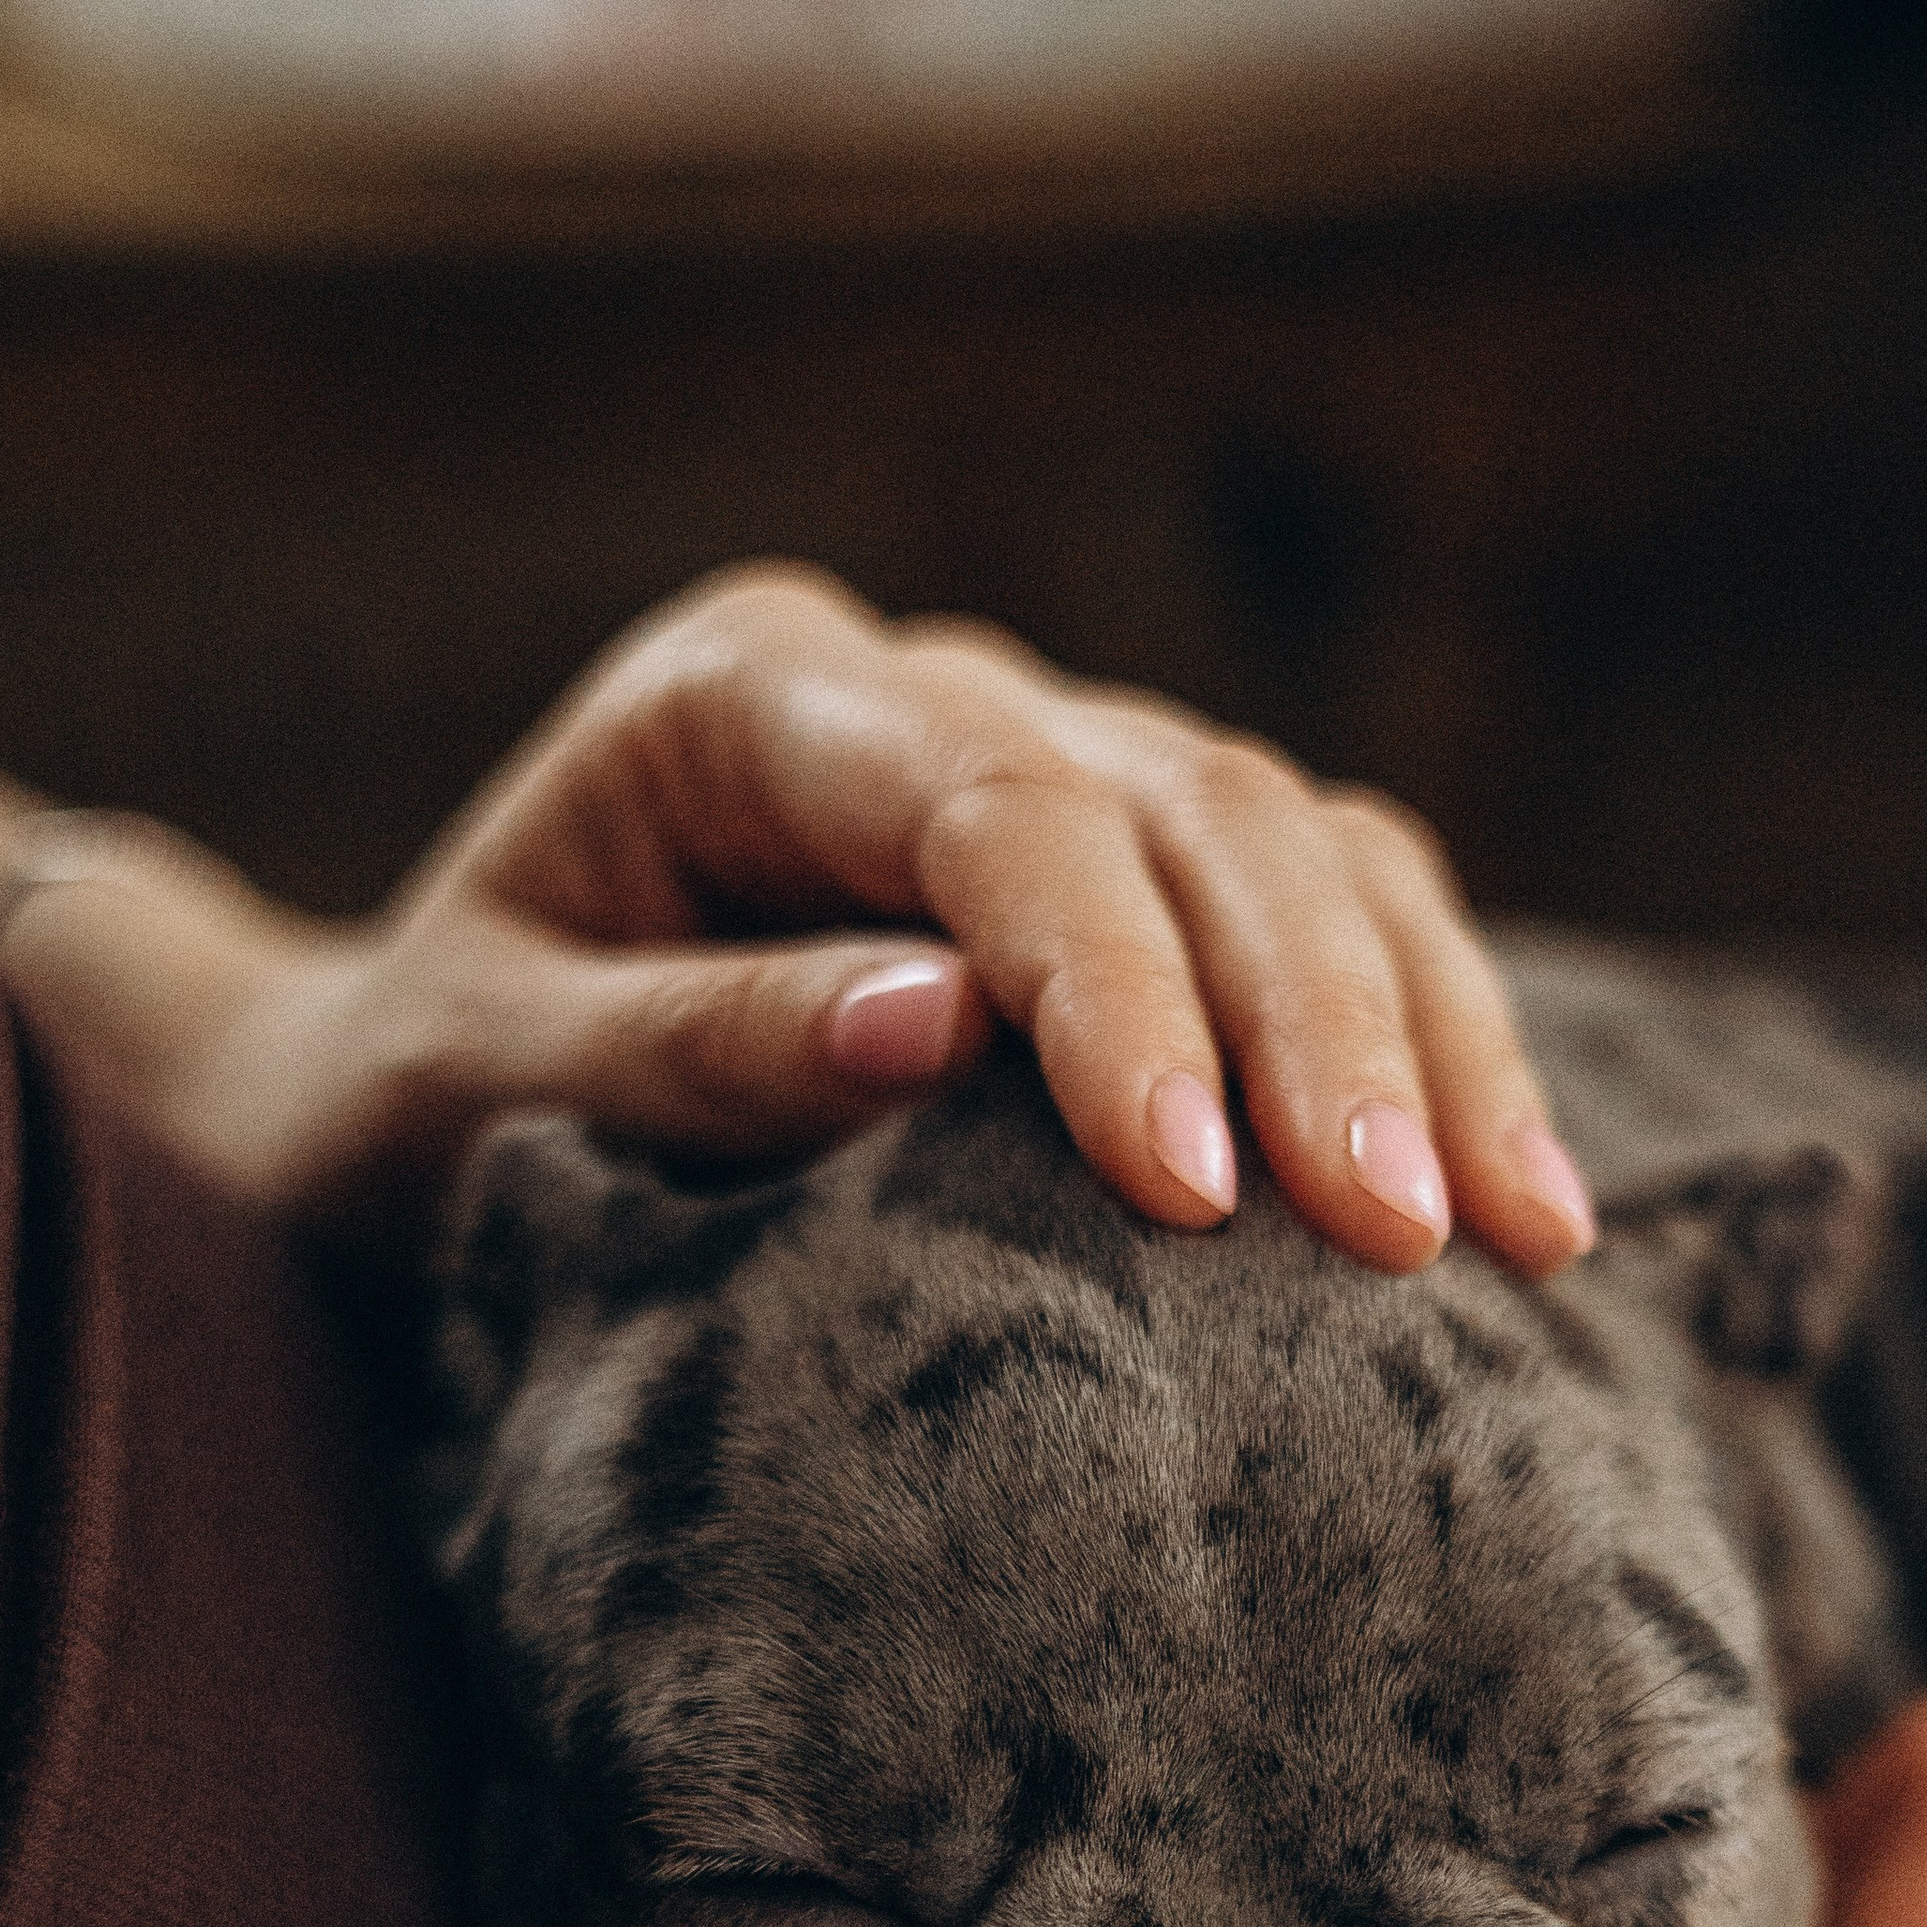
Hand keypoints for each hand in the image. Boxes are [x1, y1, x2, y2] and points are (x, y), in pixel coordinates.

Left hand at [0, 568, 1592, 1275]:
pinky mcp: (1123, 868)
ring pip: (1297, 837)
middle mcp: (917, 689)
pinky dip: (1428, 1027)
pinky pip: (1322, 901)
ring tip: (1521, 1233)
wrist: (405, 1098)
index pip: (994, 810)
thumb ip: (691, 1047)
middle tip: (1408, 1236)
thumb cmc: (416, 1107)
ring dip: (1425, 1030)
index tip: (1200, 1192)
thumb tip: (942, 1026)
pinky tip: (1514, 1184)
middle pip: (1190, 804)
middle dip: (1320, 1023)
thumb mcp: (483, 1088)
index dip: (1120, 994)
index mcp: (743, 693)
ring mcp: (1039, 757)